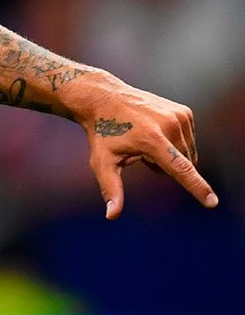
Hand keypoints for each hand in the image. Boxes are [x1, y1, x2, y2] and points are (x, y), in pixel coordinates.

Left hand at [81, 82, 217, 218]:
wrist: (104, 98)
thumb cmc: (102, 133)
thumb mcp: (102, 162)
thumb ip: (111, 189)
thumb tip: (111, 216)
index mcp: (151, 139)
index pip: (180, 168)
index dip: (197, 187)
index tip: (212, 202)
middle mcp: (169, 125)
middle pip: (184, 166)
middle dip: (166, 168)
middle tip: (141, 154)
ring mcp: (179, 116)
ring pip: (189, 154)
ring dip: (172, 156)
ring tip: (146, 140)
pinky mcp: (185, 112)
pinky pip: (190, 140)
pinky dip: (176, 143)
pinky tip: (156, 132)